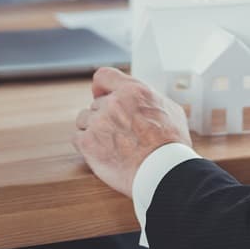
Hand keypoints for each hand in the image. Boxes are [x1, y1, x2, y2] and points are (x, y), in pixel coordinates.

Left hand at [72, 67, 191, 196]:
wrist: (163, 172)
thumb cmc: (172, 145)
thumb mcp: (170, 110)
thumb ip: (150, 100)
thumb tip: (145, 100)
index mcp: (133, 91)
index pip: (104, 76)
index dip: (101, 86)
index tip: (101, 94)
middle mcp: (113, 102)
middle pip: (96, 103)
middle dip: (104, 116)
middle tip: (118, 134)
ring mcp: (99, 122)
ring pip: (84, 120)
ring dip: (93, 130)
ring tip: (110, 145)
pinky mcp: (88, 143)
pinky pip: (77, 138)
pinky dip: (86, 146)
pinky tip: (100, 154)